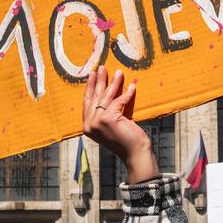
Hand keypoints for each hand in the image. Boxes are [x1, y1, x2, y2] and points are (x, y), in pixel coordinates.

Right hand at [81, 68, 156, 183]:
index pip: (87, 103)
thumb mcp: (113, 124)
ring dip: (114, 83)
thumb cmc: (126, 140)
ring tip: (119, 72)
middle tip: (101, 68)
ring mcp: (97, 122)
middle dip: (98, 81)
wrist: (135, 154)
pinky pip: (118, 101)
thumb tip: (110, 89)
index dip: (89, 88)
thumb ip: (108, 111)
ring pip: (106, 97)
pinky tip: (132, 87)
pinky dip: (127, 94)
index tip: (92, 75)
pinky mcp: (108, 119)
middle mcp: (89, 124)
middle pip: (94, 97)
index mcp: (88, 127)